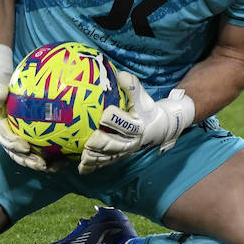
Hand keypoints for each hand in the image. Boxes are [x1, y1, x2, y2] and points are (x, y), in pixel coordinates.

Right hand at [0, 84, 65, 172]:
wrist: (3, 99)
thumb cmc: (1, 96)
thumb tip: (1, 92)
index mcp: (0, 130)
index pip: (6, 140)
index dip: (15, 145)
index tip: (26, 148)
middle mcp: (9, 142)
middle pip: (18, 156)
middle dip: (30, 162)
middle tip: (43, 165)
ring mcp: (19, 145)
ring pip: (30, 159)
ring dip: (43, 164)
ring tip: (57, 166)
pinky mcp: (30, 145)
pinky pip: (40, 154)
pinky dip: (52, 160)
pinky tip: (65, 159)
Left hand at [78, 72, 195, 174]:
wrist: (161, 129)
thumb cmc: (148, 111)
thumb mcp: (144, 99)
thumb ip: (133, 87)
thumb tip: (121, 75)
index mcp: (138, 125)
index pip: (127, 123)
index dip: (115, 119)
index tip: (103, 115)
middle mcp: (132, 141)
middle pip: (116, 143)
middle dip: (102, 143)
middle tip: (89, 141)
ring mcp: (126, 151)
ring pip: (110, 156)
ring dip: (96, 157)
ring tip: (83, 157)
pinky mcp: (120, 156)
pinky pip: (107, 163)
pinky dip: (94, 166)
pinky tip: (82, 168)